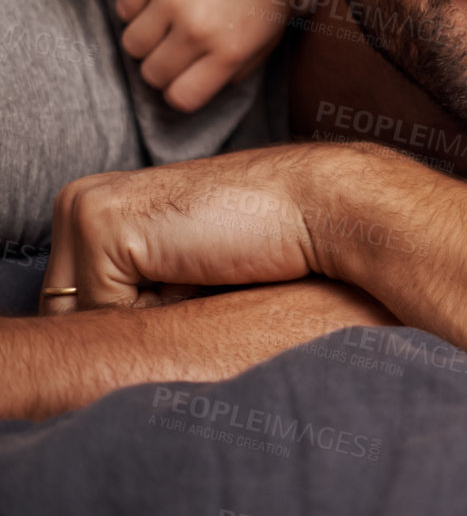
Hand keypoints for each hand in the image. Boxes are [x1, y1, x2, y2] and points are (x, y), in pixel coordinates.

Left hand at [40, 145, 335, 314]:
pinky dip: (156, 311)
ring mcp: (85, 210)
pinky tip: (200, 271)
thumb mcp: (183, 267)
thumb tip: (104, 344)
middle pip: (70, 312)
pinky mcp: (104, 227)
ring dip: (145, 319)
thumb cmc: (267, 243)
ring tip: (202, 274)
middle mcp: (77, 201)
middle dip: (133, 319)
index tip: (193, 288)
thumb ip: (136, 290)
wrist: (318, 206)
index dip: (132, 320)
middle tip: (200, 280)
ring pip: (84, 317)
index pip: (77, 303)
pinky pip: (106, 312)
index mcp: (93, 206)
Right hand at [116, 0, 293, 112]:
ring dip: (146, 39)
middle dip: (162, 66)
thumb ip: (237, 69)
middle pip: (152, 74)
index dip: (180, 91)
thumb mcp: (268, 36)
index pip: (181, 98)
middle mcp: (198, 28)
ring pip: (131, 45)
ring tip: (168, 21)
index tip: (185, 77)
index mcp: (231, 49)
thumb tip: (201, 89)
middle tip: (178, 46)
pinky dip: (136, 7)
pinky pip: (123, 9)